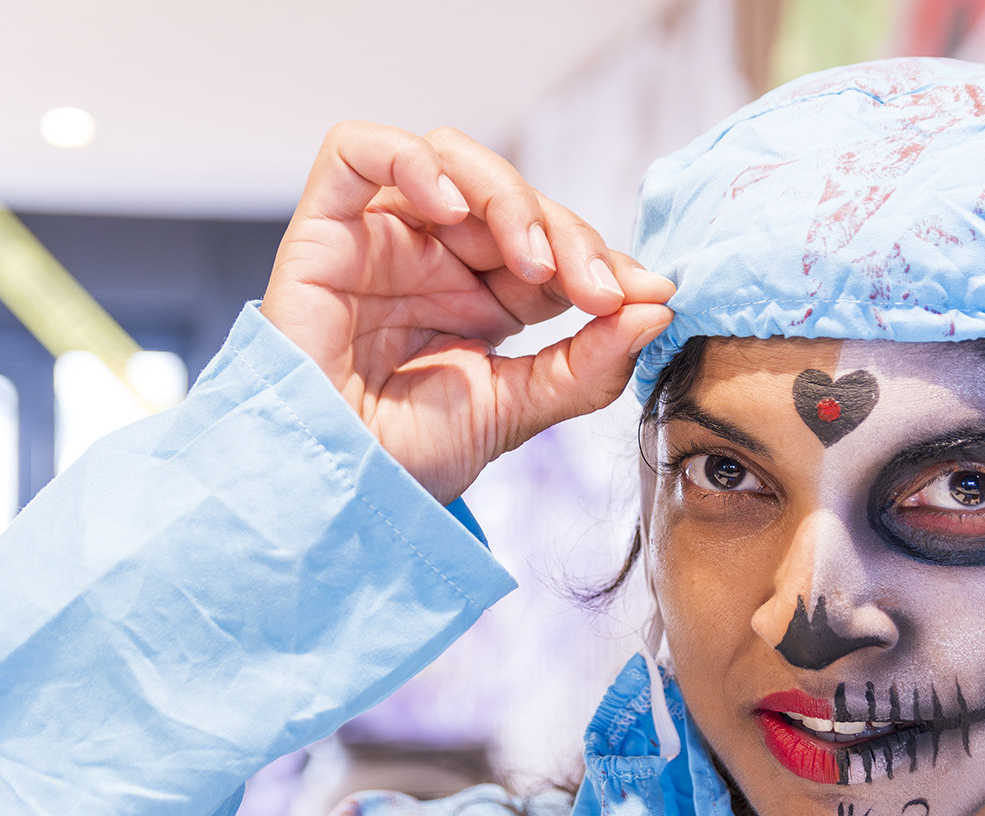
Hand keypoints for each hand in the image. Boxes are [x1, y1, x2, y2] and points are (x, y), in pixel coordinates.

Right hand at [261, 122, 674, 503]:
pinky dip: (413, 163)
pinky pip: (357, 151)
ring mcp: (382, 238)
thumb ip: (587, 363)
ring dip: (508, 199)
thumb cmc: (408, 459)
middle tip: (597, 290)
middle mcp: (437, 259)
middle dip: (566, 235)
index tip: (648, 293)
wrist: (332, 495)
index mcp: (485, 298)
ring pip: (452, 161)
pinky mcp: (325, 228)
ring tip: (533, 263)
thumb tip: (658, 305)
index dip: (601, 261)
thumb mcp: (516, 410)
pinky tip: (454, 211)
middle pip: (513, 199)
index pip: (554, 246)